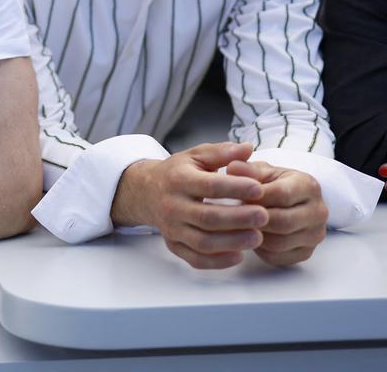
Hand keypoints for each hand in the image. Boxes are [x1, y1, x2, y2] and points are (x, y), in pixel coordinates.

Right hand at [113, 142, 268, 268]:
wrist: (145, 192)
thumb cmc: (177, 173)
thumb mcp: (195, 156)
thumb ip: (222, 152)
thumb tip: (248, 148)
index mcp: (178, 179)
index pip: (208, 186)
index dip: (235, 188)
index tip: (260, 188)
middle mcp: (172, 205)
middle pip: (206, 217)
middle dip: (238, 218)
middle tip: (265, 216)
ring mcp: (172, 228)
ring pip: (202, 242)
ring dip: (231, 242)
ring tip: (258, 237)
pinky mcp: (174, 245)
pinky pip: (195, 259)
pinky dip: (217, 262)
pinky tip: (238, 255)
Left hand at [226, 160, 327, 265]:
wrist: (288, 201)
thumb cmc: (271, 183)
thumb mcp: (261, 171)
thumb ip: (247, 170)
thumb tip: (233, 168)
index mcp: (308, 186)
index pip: (282, 195)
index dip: (254, 197)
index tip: (233, 196)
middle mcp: (318, 212)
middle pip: (282, 222)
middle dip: (253, 219)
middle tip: (232, 214)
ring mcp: (314, 235)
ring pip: (278, 243)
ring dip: (254, 235)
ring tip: (239, 224)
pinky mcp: (305, 253)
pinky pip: (277, 257)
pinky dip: (259, 249)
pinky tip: (249, 236)